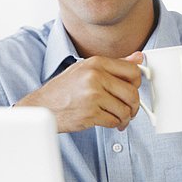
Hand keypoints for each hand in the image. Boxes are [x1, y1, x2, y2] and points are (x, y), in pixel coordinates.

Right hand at [14, 52, 142, 132]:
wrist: (42, 106)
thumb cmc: (64, 89)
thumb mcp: (86, 69)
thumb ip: (114, 64)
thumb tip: (139, 57)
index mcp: (96, 63)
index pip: (132, 71)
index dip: (137, 83)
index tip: (134, 89)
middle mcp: (95, 76)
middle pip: (132, 92)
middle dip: (134, 105)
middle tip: (130, 109)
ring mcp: (92, 95)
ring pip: (124, 109)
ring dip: (125, 117)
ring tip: (119, 118)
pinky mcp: (90, 113)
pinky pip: (114, 120)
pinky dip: (114, 124)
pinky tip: (109, 122)